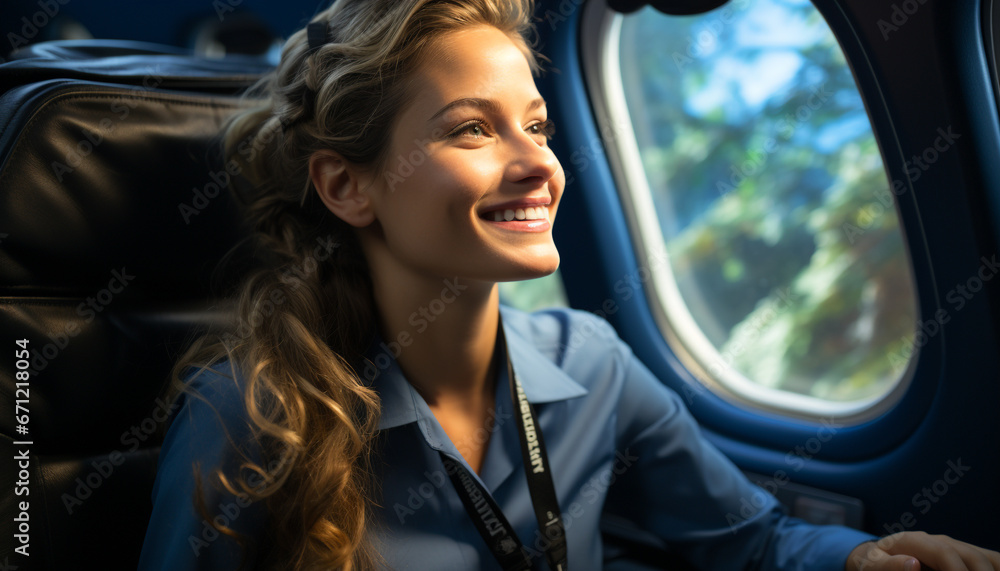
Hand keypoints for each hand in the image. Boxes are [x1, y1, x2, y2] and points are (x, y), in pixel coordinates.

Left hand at [846, 531, 999, 570]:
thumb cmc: (874, 563)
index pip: (944, 552)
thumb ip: (888, 566)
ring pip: (985, 557)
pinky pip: (988, 559)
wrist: (877, 558)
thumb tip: (912, 564)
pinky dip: (996, 566)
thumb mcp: (872, 565)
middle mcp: (938, 541)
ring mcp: (953, 547)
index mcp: (914, 540)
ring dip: (991, 570)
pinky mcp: (962, 556)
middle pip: (972, 556)